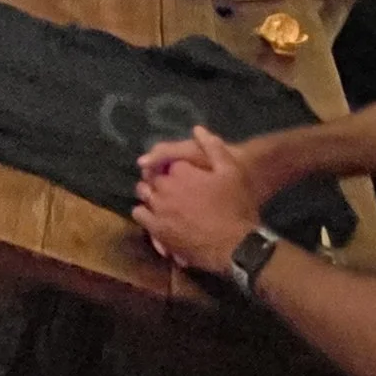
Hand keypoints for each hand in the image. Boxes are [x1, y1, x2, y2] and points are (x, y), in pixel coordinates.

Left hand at [132, 125, 267, 271]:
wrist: (235, 247)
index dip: (174, 166)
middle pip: (152, 177)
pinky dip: (145, 213)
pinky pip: (139, 215)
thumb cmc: (236, 207)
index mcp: (180, 172)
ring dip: (150, 194)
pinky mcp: (157, 231)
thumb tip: (197, 129)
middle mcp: (165, 189)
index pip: (166, 161)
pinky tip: (156, 216)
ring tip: (163, 201)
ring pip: (143, 194)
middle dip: (159, 179)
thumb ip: (213, 147)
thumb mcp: (232, 172)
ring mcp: (158, 210)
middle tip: (174, 187)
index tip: (183, 173)